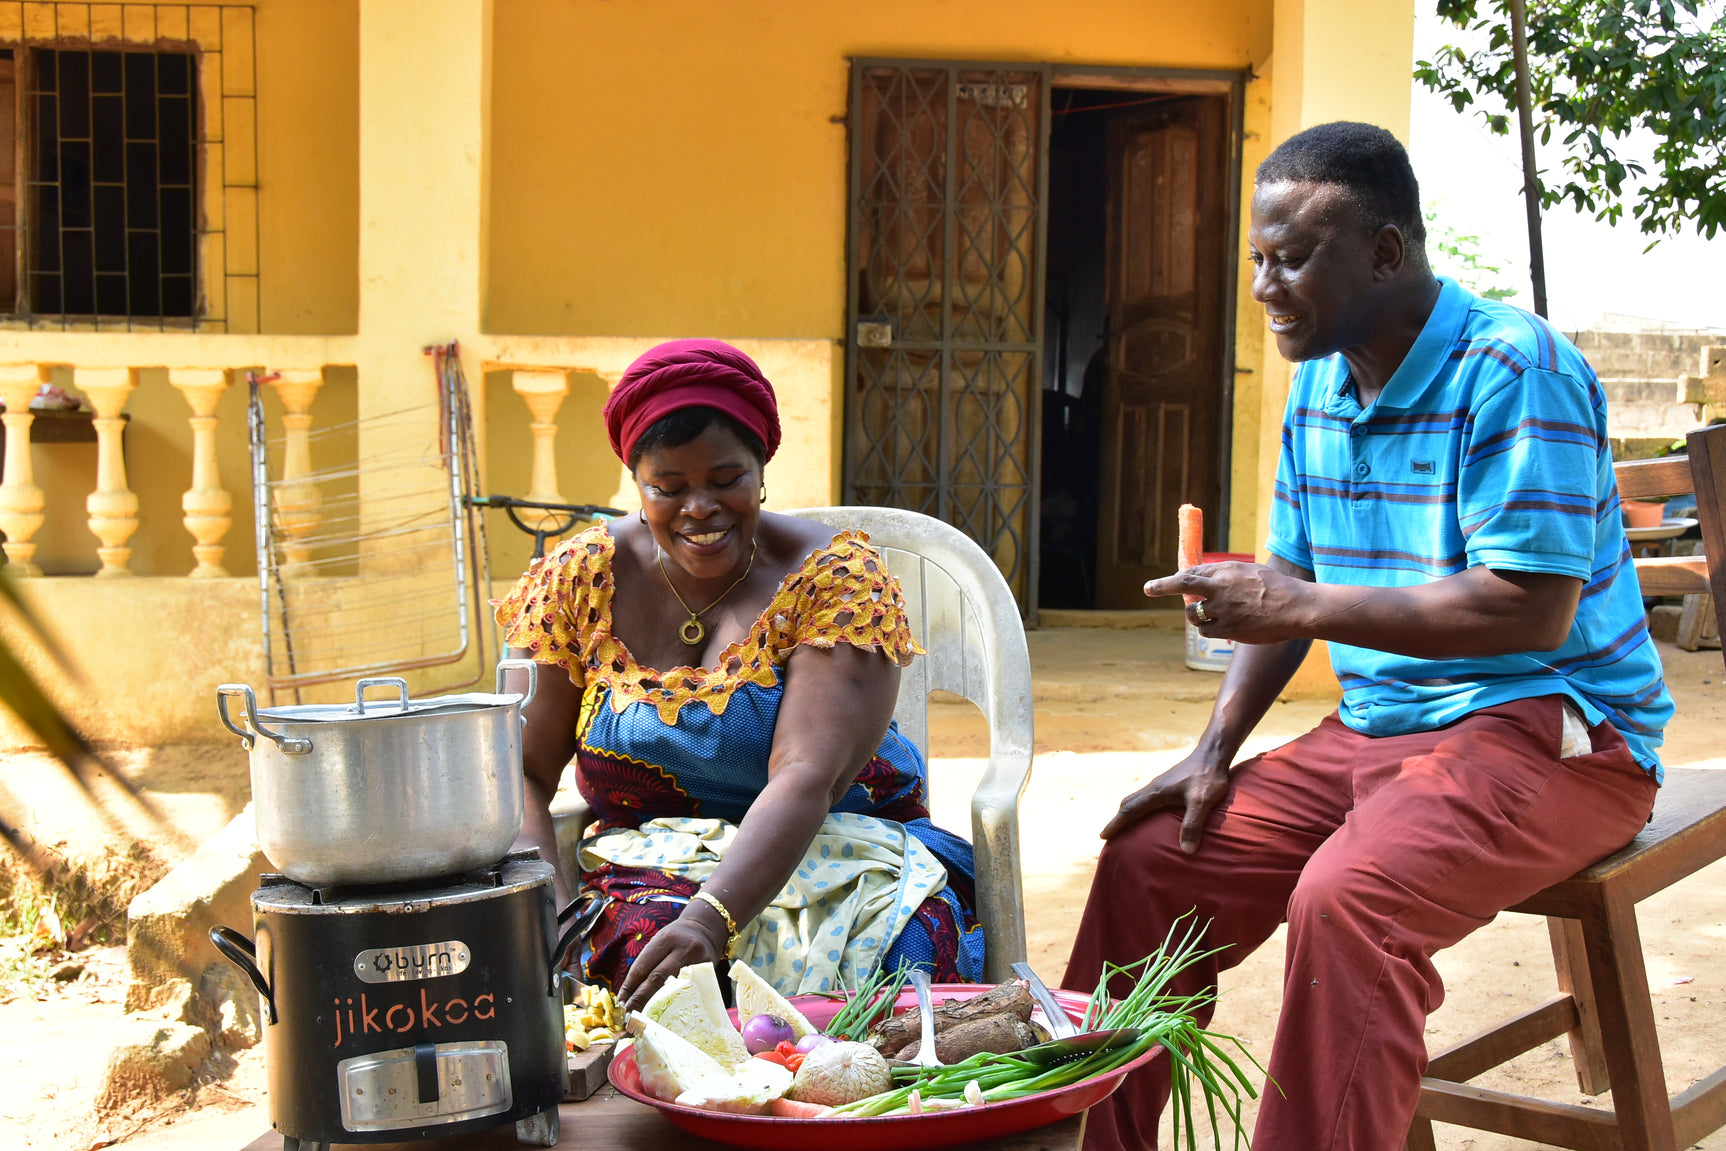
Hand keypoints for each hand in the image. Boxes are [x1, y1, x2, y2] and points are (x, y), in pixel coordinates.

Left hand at [617, 904, 727, 1011]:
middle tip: (629, 1013)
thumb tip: (628, 993)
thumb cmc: (675, 939)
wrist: (705, 930)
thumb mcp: (660, 941)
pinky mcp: (707, 971)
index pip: (643, 965)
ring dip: (655, 1003)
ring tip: (643, 1017)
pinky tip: (665, 1012)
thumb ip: (647, 962)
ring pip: (672, 987)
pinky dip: (673, 1002)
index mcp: (665, 939)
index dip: (630, 985)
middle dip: (640, 997)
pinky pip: (687, 990)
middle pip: (657, 978)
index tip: (621, 1001)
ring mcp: (697, 960)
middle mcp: (682, 948)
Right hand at [1101, 751, 1231, 853]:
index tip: (1103, 836)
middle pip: (1128, 804)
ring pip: (1136, 799)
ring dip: (1127, 813)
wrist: (1213, 754)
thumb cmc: (1208, 777)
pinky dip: (1138, 808)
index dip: (1116, 824)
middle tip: (1109, 835)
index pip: (1130, 810)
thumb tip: (1186, 851)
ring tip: (1124, 827)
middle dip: (1118, 820)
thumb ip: (1193, 824)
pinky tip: (1147, 815)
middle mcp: (1154, 788)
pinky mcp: (1168, 784)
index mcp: (1157, 793)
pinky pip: (1146, 798)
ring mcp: (1160, 784)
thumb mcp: (1202, 802)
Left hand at [1144, 560, 1310, 644]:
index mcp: (1227, 570)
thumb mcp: (1251, 572)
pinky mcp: (1227, 629)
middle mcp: (1220, 587)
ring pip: (1192, 613)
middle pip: (1183, 584)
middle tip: (1148, 588)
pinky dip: (1206, 629)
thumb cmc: (1278, 588)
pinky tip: (1217, 627)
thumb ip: (1228, 576)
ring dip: (1194, 615)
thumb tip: (1208, 580)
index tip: (1168, 580)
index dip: (1179, 577)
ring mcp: (1223, 609)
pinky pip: (1205, 631)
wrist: (1296, 607)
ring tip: (1205, 615)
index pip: (1194, 571)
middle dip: (1162, 586)